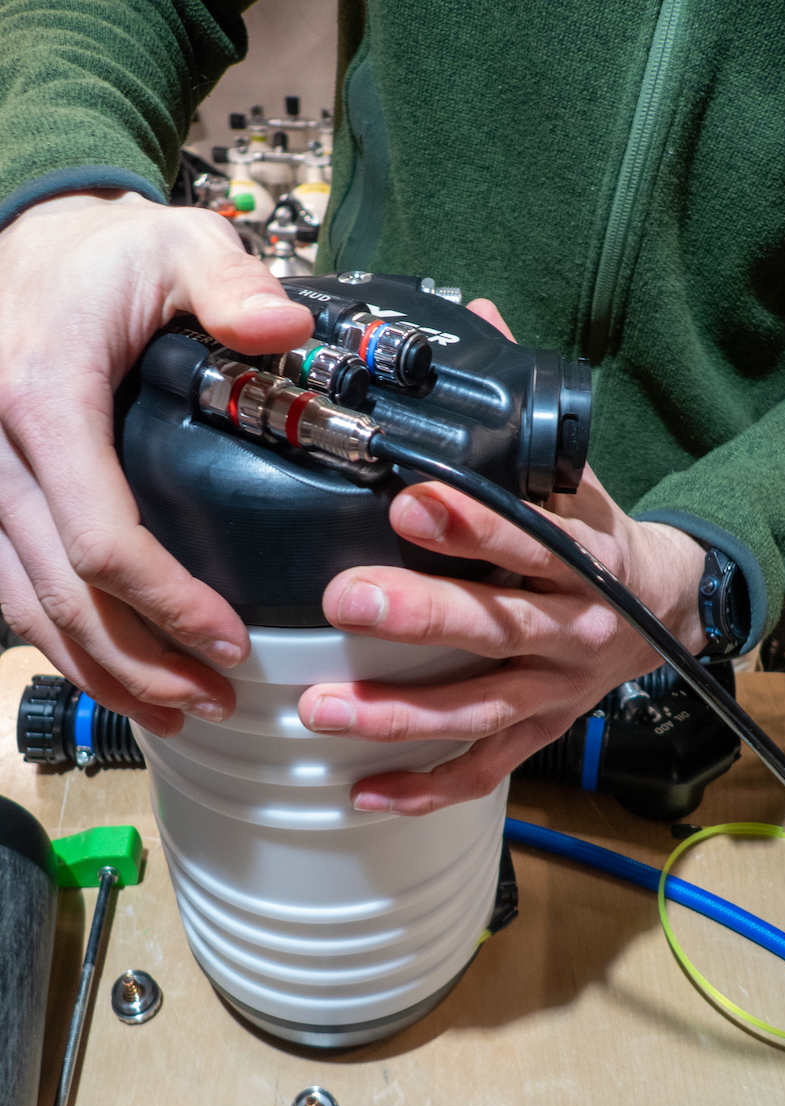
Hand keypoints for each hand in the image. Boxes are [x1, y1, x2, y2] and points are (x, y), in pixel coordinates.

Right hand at [0, 190, 312, 733]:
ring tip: (174, 711)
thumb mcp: (177, 245)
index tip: (230, 642)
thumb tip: (287, 329)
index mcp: (44, 398)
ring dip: (99, 672)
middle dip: (142, 662)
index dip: (166, 604)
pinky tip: (111, 673)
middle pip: (63, 592)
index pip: (100, 536)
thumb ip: (232, 286)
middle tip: (215, 700)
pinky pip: (9, 588)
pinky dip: (59, 642)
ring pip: (26, 607)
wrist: (31, 245)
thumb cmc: (107, 254)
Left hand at [297, 299, 706, 814]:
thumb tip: (472, 314)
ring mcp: (554, 688)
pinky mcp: (540, 729)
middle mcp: (570, 627)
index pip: (528, 537)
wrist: (667, 607)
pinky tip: (363, 791)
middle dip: (422, 615)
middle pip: (496, 626)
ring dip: (399, 713)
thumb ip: (518, 411)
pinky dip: (425, 784)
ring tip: (320, 709)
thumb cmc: (600, 537)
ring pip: (477, 708)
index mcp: (580, 554)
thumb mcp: (576, 471)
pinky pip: (483, 768)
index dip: (473, 527)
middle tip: (347, 600)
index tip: (411, 504)